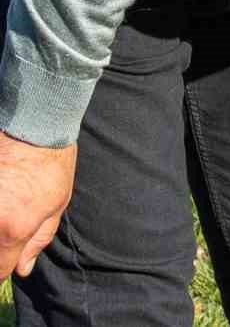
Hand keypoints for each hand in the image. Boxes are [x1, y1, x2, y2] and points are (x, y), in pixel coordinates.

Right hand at [0, 132, 75, 276]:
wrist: (33, 127)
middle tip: (10, 222)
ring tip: (8, 208)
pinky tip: (2, 201)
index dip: (2, 269)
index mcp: (13, 229)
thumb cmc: (51, 165)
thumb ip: (37, 241)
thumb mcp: (56, 206)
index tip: (5, 261)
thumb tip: (22, 269)